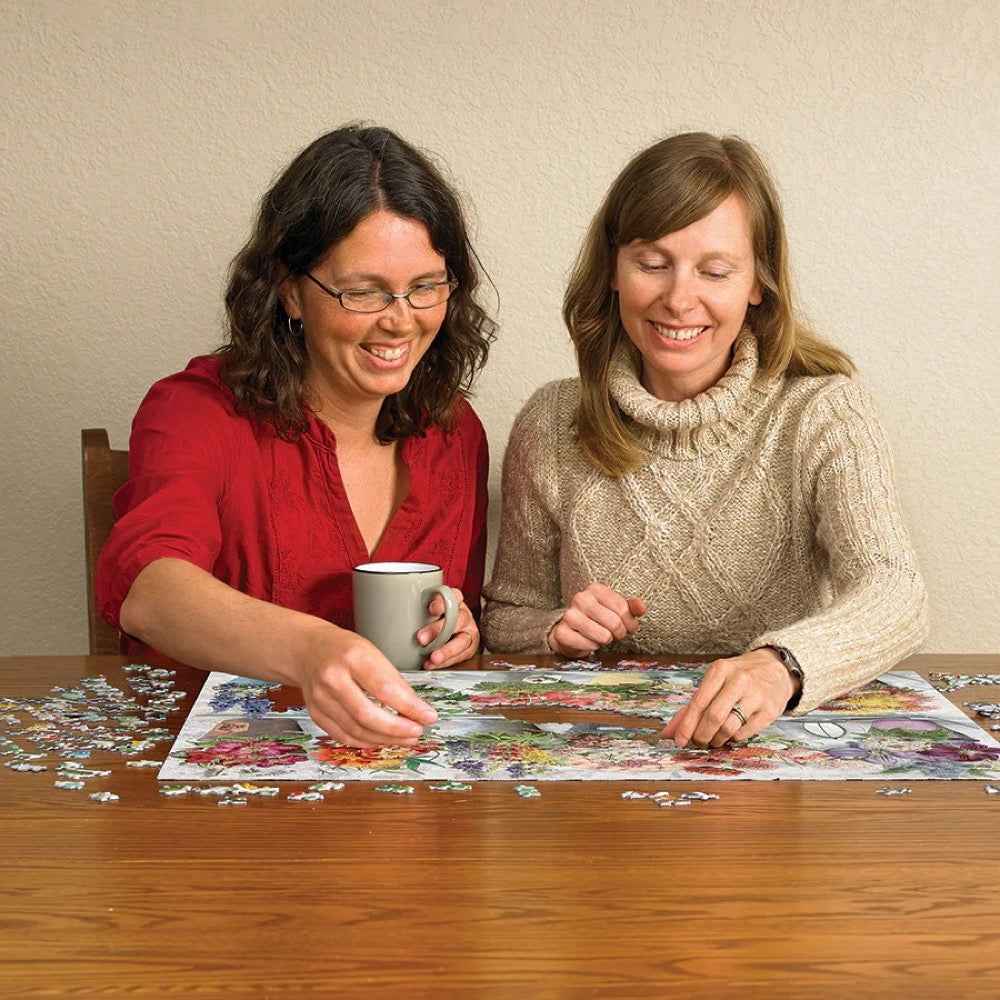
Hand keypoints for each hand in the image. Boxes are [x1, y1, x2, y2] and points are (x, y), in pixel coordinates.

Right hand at [296, 624, 437, 747]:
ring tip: (406, 738)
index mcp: (352, 657)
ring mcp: (321, 699)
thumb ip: (392, 680)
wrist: (306, 649)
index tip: (429, 716)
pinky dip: (367, 742)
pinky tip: (383, 739)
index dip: (410, 707)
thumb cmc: (345, 649)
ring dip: (386, 739)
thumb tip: (417, 709)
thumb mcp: (372, 651)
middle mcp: (333, 679)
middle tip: (418, 731)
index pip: (385, 689)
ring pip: (356, 730)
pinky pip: (344, 736)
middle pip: (367, 715)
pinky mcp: (316, 714)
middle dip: (398, 729)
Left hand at [417, 588, 479, 668]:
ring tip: (432, 658)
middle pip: (456, 620)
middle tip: (421, 639)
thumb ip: (420, 608)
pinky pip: (460, 655)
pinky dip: (445, 661)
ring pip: (461, 641)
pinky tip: (432, 664)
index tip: (430, 610)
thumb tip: (397, 615)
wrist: (452, 629)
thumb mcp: (429, 608)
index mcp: (455, 600)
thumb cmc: (436, 617)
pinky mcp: (469, 647)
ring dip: (445, 651)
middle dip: (438, 630)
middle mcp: (464, 614)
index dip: (442, 603)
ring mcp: (468, 631)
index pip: (452, 596)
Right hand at [547, 583, 646, 656]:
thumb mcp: (616, 609)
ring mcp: (569, 615)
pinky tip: (590, 641)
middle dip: (619, 633)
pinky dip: (592, 647)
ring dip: (606, 640)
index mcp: (596, 589)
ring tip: (602, 637)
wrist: (570, 630)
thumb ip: (631, 607)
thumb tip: (641, 607)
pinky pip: (588, 645)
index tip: (628, 627)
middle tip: (615, 634)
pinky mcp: (562, 632)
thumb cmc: (597, 619)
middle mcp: (581, 598)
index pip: (622, 608)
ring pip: (603, 635)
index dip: (630, 623)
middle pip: (614, 622)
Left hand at [661, 649, 798, 747]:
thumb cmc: (738, 676)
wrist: (776, 668)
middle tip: (697, 742)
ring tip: (713, 739)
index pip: (698, 702)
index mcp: (720, 670)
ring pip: (729, 728)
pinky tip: (730, 734)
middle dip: (701, 735)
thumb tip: (670, 732)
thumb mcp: (715, 681)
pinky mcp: (770, 710)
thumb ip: (692, 705)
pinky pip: (744, 733)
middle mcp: (739, 681)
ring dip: (716, 740)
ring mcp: (756, 695)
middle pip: (713, 717)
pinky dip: (733, 739)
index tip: (679, 740)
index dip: (686, 725)